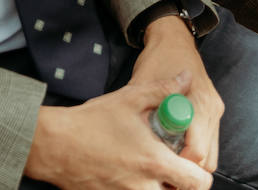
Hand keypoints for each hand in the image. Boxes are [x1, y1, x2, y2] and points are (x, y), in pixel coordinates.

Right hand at [24, 72, 212, 189]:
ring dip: (161, 186)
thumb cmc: (93, 121)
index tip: (196, 163)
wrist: (55, 145)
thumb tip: (186, 79)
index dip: (201, 174)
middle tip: (176, 166)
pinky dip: (141, 188)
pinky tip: (132, 171)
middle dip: (181, 183)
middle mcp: (142, 187)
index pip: (195, 182)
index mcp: (153, 162)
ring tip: (154, 167)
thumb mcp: (131, 98)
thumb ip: (163, 90)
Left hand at [133, 15, 223, 175]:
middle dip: (186, 168)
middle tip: (164, 170)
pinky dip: (196, 149)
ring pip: (211, 154)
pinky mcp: (213, 110)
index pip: (195, 151)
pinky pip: (210, 141)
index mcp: (197, 102)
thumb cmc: (158, 59)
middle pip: (206, 158)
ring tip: (169, 158)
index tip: (161, 169)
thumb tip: (128, 143)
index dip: (179, 167)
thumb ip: (142, 111)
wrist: (174, 38)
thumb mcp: (143, 85)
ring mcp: (215, 109)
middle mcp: (211, 107)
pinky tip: (176, 145)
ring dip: (192, 160)